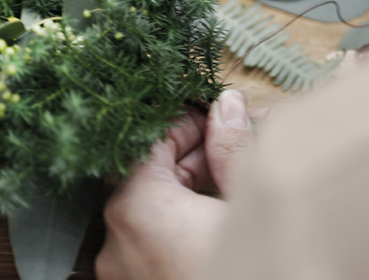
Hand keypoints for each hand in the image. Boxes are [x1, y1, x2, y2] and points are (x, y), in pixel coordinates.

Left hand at [96, 90, 260, 279]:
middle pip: (151, 179)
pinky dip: (181, 232)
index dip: (190, 122)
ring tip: (240, 189)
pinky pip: (154, 249)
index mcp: (135, 207)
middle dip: (199, 160)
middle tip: (244, 147)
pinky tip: (220, 226)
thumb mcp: (251, 203)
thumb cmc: (253, 268)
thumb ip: (233, 149)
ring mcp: (124, 277)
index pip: (150, 141)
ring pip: (154, 217)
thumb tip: (227, 106)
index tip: (223, 117)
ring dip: (193, 197)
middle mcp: (116, 242)